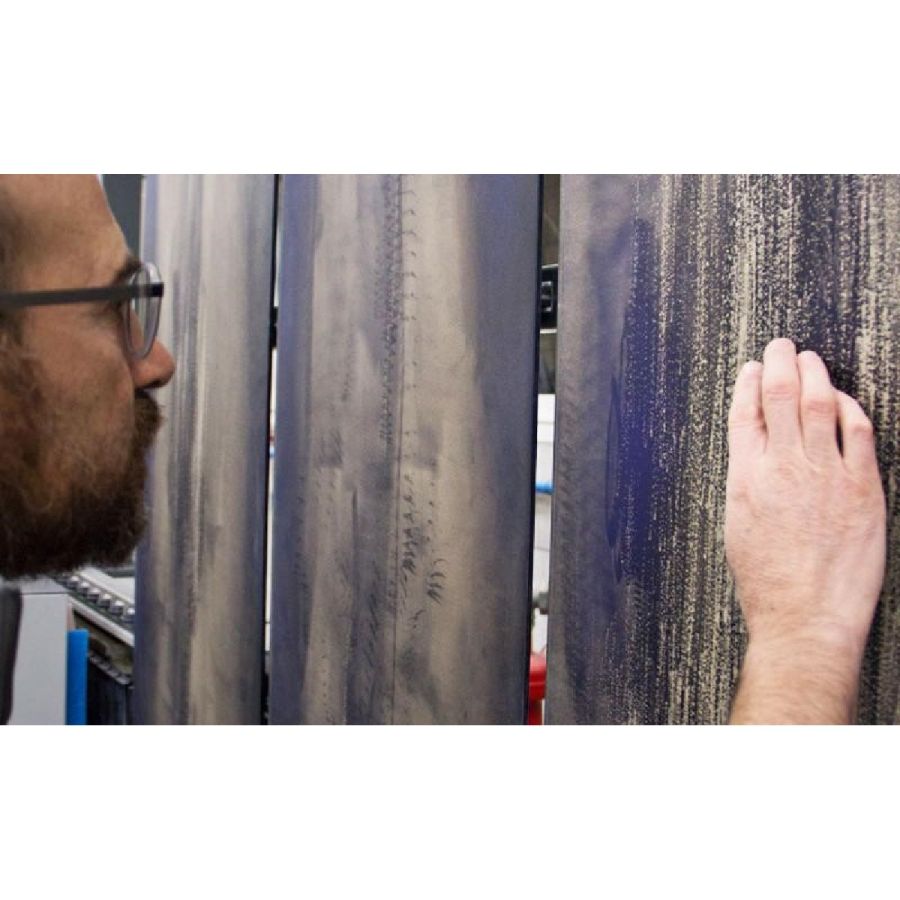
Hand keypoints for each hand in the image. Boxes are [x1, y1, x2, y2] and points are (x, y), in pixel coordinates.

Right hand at [726, 338, 885, 723]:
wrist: (804, 619)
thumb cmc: (767, 583)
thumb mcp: (739, 526)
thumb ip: (748, 483)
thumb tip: (756, 457)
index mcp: (746, 477)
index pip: (745, 413)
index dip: (749, 384)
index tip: (753, 368)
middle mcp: (782, 466)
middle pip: (780, 397)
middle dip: (780, 364)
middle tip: (781, 347)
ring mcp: (824, 473)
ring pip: (819, 404)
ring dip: (814, 374)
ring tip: (811, 358)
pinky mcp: (862, 487)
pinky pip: (859, 431)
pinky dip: (851, 407)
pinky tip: (845, 399)